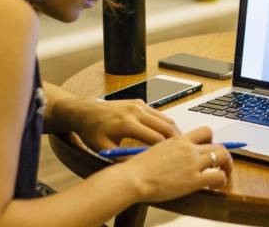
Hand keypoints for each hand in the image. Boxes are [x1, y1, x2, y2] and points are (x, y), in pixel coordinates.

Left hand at [65, 98, 180, 151]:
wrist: (85, 111)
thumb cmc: (93, 131)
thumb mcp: (104, 149)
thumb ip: (124, 158)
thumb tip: (143, 166)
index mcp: (127, 124)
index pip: (155, 138)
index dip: (165, 151)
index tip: (171, 160)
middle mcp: (136, 111)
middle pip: (165, 126)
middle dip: (175, 140)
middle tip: (183, 152)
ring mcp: (139, 105)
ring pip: (165, 118)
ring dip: (173, 131)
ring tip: (178, 145)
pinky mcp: (140, 102)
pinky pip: (158, 114)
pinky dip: (165, 124)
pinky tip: (167, 135)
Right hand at [121, 127, 232, 202]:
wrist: (133, 178)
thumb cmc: (138, 167)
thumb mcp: (155, 149)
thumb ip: (169, 149)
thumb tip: (173, 156)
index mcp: (179, 139)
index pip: (205, 131)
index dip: (212, 140)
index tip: (210, 149)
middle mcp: (189, 148)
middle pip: (218, 145)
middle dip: (223, 155)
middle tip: (222, 164)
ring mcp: (193, 163)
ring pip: (222, 157)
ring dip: (227, 166)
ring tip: (224, 174)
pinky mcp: (194, 180)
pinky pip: (218, 176)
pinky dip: (222, 180)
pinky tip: (216, 186)